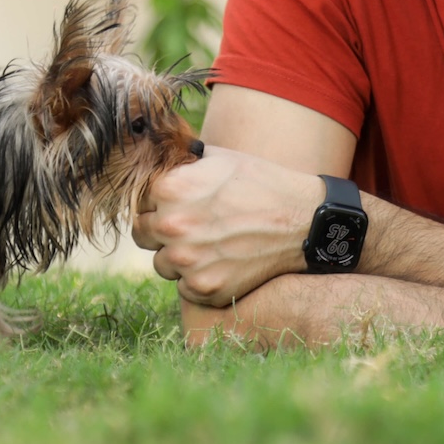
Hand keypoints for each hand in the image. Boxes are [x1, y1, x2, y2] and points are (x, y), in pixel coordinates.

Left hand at [132, 148, 323, 305]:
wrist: (302, 220)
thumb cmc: (261, 183)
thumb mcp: (220, 157)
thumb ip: (181, 161)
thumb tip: (154, 155)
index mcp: (170, 189)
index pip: (141, 201)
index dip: (160, 202)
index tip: (183, 204)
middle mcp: (172, 226)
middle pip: (144, 234)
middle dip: (163, 230)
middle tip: (196, 226)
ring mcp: (187, 261)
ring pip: (162, 263)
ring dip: (180, 257)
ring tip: (213, 244)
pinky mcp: (204, 288)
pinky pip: (184, 287)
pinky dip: (200, 279)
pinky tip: (224, 262)